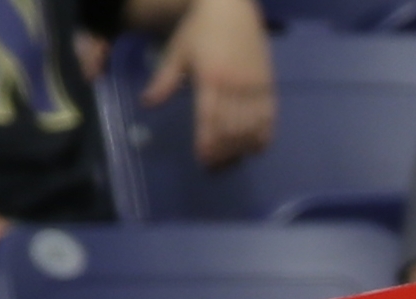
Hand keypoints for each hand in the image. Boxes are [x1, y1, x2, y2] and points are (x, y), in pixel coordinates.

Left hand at [142, 0, 274, 169]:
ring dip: (241, 148)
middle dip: (223, 151)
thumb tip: (147, 103)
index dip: (207, 142)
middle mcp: (235, 86)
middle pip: (231, 128)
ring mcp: (255, 87)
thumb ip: (164, 80)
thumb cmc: (200, 29)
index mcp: (210, 78)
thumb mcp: (177, 52)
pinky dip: (262, 136)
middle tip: (214, 167)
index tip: (203, 159)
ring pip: (251, 127)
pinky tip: (254, 148)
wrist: (233, 8)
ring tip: (231, 160)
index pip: (210, 118)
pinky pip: (268, 118)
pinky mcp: (268, 86)